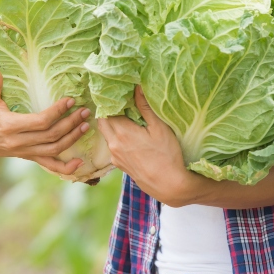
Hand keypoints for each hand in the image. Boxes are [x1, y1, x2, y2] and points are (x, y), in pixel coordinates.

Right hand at [0, 63, 90, 175]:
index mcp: (10, 127)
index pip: (40, 122)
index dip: (57, 112)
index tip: (70, 101)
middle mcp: (19, 142)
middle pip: (51, 136)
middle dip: (71, 124)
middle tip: (84, 111)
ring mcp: (26, 152)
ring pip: (54, 150)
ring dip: (72, 139)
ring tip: (85, 126)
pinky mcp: (30, 158)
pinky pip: (50, 166)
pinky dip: (66, 168)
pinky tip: (80, 162)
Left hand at [98, 86, 198, 206]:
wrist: (170, 186)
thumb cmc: (167, 155)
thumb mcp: (159, 128)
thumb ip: (145, 107)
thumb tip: (136, 87)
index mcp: (122, 132)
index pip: (107, 110)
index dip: (110, 100)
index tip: (117, 92)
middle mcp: (113, 144)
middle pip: (103, 121)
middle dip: (108, 111)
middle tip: (119, 102)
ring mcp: (115, 156)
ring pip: (107, 134)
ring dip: (112, 124)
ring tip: (125, 117)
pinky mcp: (120, 165)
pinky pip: (113, 146)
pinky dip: (116, 137)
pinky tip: (130, 135)